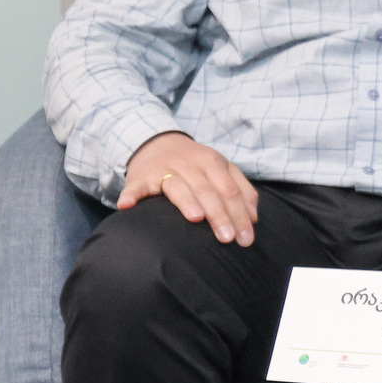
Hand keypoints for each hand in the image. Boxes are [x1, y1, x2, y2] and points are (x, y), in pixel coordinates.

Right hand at [117, 131, 258, 245]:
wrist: (157, 143)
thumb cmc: (195, 164)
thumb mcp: (222, 168)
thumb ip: (242, 189)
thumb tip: (254, 217)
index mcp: (213, 162)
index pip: (230, 190)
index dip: (240, 214)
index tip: (246, 238)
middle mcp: (190, 164)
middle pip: (208, 190)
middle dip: (219, 214)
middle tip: (227, 238)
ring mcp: (164, 169)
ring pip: (178, 186)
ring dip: (187, 201)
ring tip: (196, 218)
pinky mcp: (140, 177)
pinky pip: (135, 187)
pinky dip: (131, 195)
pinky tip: (127, 206)